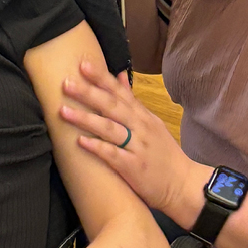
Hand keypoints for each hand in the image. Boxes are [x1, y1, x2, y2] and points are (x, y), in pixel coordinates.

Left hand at [60, 59, 207, 225]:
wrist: (182, 184)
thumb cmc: (163, 153)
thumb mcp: (151, 122)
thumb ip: (133, 101)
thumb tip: (120, 75)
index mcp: (142, 116)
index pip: (120, 92)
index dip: (101, 78)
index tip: (82, 64)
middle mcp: (140, 127)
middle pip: (112, 106)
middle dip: (89, 93)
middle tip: (66, 83)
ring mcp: (137, 147)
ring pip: (110, 128)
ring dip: (86, 118)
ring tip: (64, 110)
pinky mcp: (133, 167)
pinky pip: (113, 155)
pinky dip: (97, 147)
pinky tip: (80, 141)